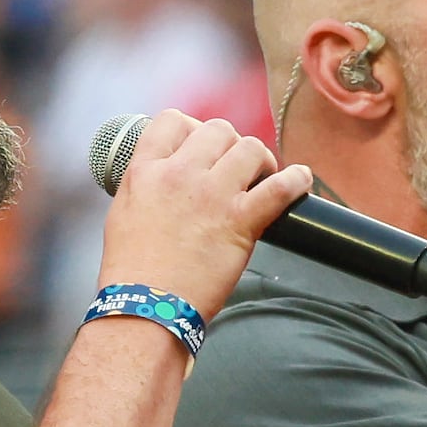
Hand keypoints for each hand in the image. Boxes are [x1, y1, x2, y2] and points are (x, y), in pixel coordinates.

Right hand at [98, 109, 311, 315]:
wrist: (146, 306)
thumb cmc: (133, 270)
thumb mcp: (125, 211)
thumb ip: (146, 185)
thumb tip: (165, 174)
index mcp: (146, 171)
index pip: (172, 120)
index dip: (193, 127)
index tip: (204, 146)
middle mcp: (179, 175)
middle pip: (218, 130)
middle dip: (231, 143)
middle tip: (237, 167)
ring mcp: (212, 196)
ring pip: (250, 148)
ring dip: (262, 160)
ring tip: (263, 177)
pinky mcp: (240, 221)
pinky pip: (281, 187)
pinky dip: (297, 180)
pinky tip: (301, 180)